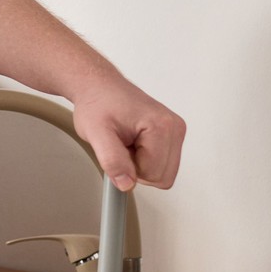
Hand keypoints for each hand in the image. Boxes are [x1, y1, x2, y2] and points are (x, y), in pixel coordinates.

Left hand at [70, 78, 185, 191]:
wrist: (98, 87)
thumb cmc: (97, 104)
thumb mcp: (95, 133)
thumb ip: (112, 160)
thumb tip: (127, 183)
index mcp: (162, 126)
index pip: (154, 174)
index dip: (130, 168)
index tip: (118, 148)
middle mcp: (174, 128)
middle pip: (163, 176)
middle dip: (137, 168)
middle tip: (121, 145)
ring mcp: (175, 130)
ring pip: (164, 172)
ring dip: (141, 164)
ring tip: (126, 142)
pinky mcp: (171, 134)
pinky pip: (162, 163)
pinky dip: (145, 158)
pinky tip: (133, 142)